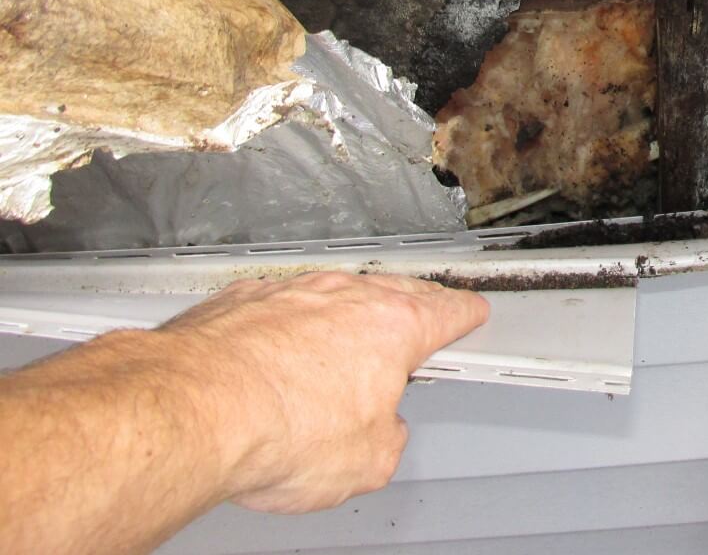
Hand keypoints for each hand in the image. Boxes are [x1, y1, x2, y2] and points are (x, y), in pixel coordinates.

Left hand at [156, 272, 489, 513]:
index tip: (468, 314)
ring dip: (338, 320)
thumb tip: (380, 436)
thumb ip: (390, 439)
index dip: (464, 315)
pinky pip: (275, 307)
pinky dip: (281, 326)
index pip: (447, 311)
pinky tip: (270, 359)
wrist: (190, 410)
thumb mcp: (368, 463)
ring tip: (331, 362)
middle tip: (410, 329)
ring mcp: (289, 293)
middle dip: (407, 307)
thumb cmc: (275, 427)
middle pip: (392, 293)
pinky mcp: (237, 302)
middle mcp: (343, 297)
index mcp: (393, 326)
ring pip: (331, 297)